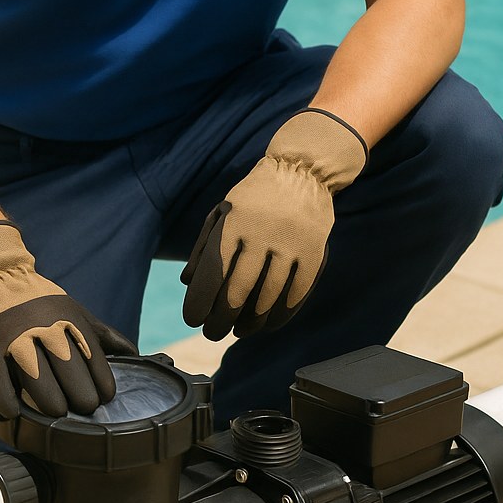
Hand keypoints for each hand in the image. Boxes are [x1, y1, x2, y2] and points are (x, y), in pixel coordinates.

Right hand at [0, 221, 136, 417]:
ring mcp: (13, 339)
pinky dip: (9, 403)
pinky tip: (15, 412)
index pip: (94, 362)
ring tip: (55, 413)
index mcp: (69, 320)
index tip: (100, 399)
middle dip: (80, 399)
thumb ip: (103, 335)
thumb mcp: (75, 311)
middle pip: (70, 374)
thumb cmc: (40, 304)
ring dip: (50, 405)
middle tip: (78, 409)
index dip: (101, 387)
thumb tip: (135, 356)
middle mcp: (44, 328)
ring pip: (38, 382)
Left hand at [181, 108, 366, 339]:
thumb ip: (204, 246)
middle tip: (213, 332)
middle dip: (221, 320)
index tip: (193, 319)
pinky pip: (296, 294)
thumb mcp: (222, 212)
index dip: (199, 303)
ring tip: (239, 331)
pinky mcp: (314, 253)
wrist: (303, 170)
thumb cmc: (253, 198)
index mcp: (233, 224)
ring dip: (250, 323)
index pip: (212, 274)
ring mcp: (290, 245)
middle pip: (237, 293)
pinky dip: (280, 316)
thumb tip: (188, 283)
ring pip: (267, 299)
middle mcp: (261, 235)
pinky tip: (267, 325)